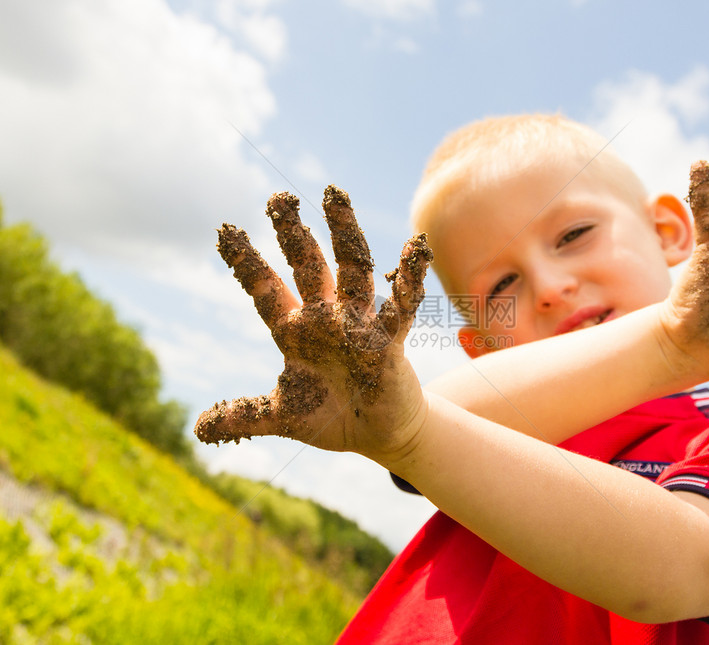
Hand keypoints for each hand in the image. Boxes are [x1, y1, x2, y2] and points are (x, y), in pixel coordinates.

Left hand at [194, 187, 432, 462]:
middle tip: (279, 198)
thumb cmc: (331, 418)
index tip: (224, 230)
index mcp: (295, 332)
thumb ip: (242, 416)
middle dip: (293, 233)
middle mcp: (325, 318)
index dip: (247, 262)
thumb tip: (197, 429)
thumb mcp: (280, 416)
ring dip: (343, 233)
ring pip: (351, 270)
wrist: (378, 434)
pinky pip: (401, 304)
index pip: (266, 289)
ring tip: (333, 197)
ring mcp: (358, 323)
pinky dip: (408, 277)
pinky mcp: (389, 339)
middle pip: (307, 265)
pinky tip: (412, 247)